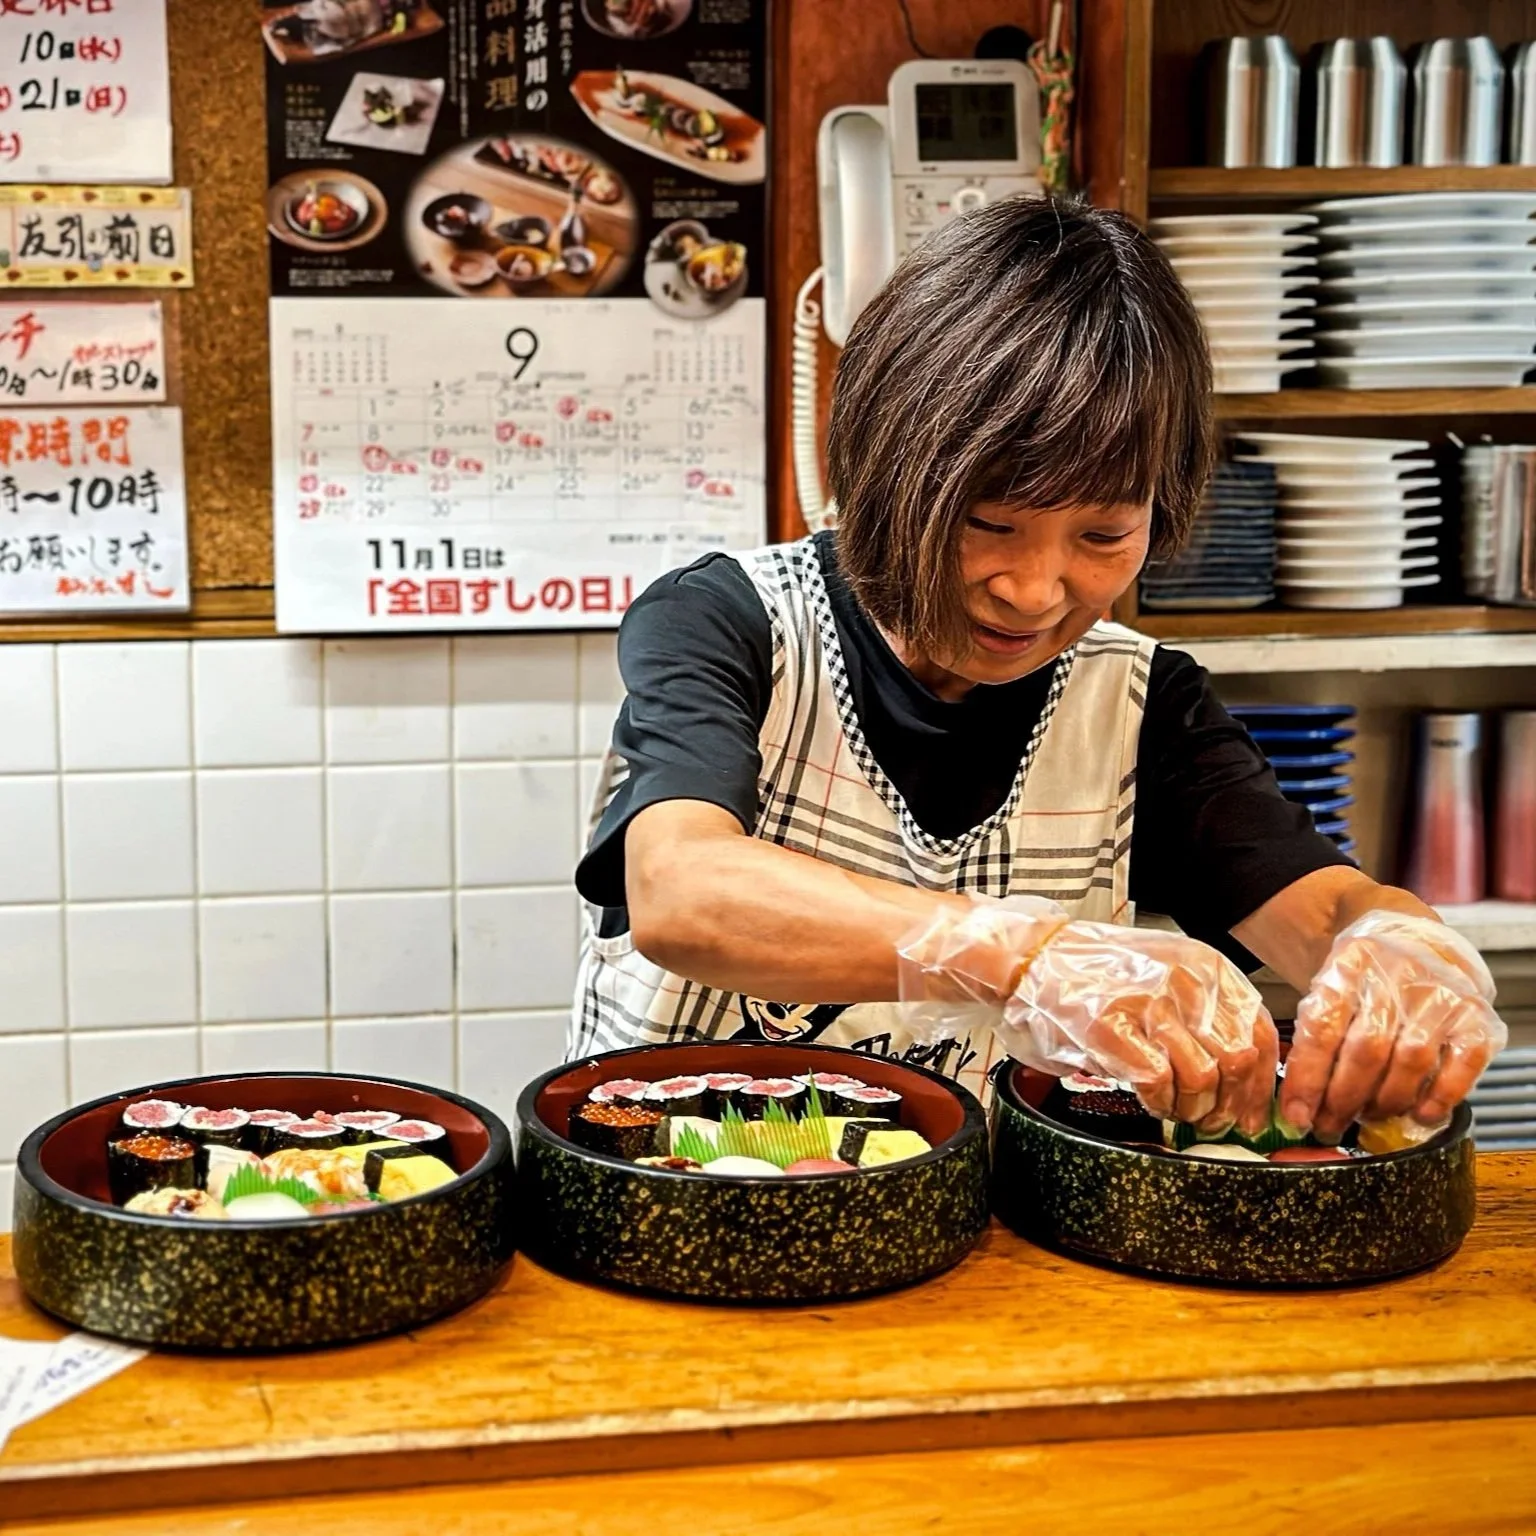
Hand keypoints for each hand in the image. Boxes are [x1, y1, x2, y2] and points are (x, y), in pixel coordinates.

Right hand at [897, 897, 1278, 1133]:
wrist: (1031, 957)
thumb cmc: (1093, 972)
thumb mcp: (1165, 973)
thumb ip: (1203, 1011)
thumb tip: (1240, 1072)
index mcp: (1204, 967)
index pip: (1260, 1032)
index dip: (1262, 1083)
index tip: (1253, 1110)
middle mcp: (1183, 981)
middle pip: (1239, 1060)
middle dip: (1231, 1104)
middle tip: (1215, 1122)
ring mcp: (1147, 1003)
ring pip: (1203, 1078)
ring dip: (1193, 1109)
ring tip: (1176, 1112)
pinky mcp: (1111, 1028)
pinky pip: (1158, 1084)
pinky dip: (1159, 1105)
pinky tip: (1149, 1102)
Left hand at [1280, 911, 1506, 1143]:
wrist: (1420, 942)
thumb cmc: (1368, 977)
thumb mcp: (1330, 986)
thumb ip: (1315, 1034)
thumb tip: (1298, 1102)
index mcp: (1349, 963)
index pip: (1322, 1026)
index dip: (1308, 1078)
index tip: (1297, 1114)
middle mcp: (1397, 974)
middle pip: (1367, 1049)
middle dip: (1343, 1099)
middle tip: (1329, 1125)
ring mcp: (1440, 993)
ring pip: (1411, 1060)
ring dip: (1386, 1101)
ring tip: (1368, 1116)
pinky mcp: (1476, 1014)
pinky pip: (1463, 1063)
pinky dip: (1441, 1095)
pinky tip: (1419, 1113)